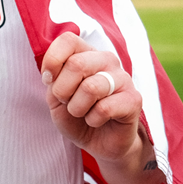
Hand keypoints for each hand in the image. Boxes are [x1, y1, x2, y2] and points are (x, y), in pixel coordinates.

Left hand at [43, 33, 162, 183]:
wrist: (100, 142)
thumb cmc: (77, 115)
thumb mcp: (56, 97)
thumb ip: (53, 80)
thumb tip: (53, 73)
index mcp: (87, 53)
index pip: (68, 40)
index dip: (52, 61)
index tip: (48, 80)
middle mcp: (107, 60)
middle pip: (77, 64)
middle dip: (62, 90)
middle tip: (67, 102)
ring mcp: (123, 78)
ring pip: (91, 87)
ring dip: (77, 108)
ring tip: (82, 113)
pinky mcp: (134, 99)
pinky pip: (104, 108)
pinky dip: (92, 119)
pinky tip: (97, 120)